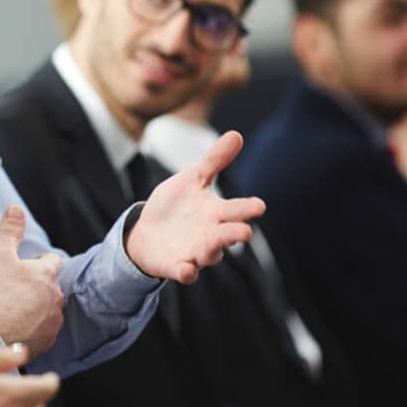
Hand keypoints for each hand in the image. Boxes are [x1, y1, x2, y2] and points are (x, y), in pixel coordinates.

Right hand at [0, 206, 64, 358]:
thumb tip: (16, 208)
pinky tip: (21, 327)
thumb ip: (10, 231)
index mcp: (46, 273)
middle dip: (40, 285)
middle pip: (52, 285)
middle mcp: (56, 295)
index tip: (30, 264)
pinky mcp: (50, 339)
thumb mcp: (0, 257)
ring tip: (19, 309)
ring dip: (40, 306)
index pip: (53, 260)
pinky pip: (47, 329)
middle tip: (19, 288)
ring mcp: (54, 318)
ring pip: (51, 307)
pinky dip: (37, 326)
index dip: (42, 260)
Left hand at [125, 130, 264, 283]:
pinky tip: (186, 269)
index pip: (235, 210)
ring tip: (215, 245)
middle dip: (235, 233)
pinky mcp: (176, 266)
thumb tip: (237, 134)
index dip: (246, 209)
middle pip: (227, 234)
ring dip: (213, 251)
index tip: (259, 205)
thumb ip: (214, 160)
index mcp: (216, 212)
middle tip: (245, 231)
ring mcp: (195, 252)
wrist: (147, 230)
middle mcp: (210, 235)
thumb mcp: (192, 179)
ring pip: (209, 254)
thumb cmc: (175, 204)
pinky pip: (184, 272)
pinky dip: (186, 272)